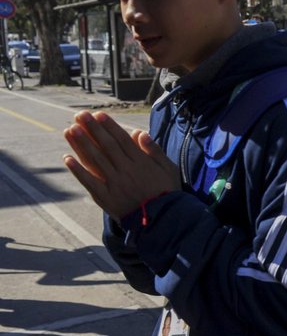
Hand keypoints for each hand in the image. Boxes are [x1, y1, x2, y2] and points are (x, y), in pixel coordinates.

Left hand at [63, 111, 180, 219]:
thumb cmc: (168, 192)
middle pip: (106, 146)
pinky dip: (78, 170)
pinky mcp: (106, 198)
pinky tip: (68, 158)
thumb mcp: (169, 169)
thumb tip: (140, 132)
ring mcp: (114, 184)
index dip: (109, 127)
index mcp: (141, 162)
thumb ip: (155, 150)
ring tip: (70, 130)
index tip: (99, 115)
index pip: (122, 140)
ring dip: (81, 145)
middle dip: (92, 129)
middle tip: (80, 116)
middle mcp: (126, 170)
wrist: (163, 220)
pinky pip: (89, 182)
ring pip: (95, 160)